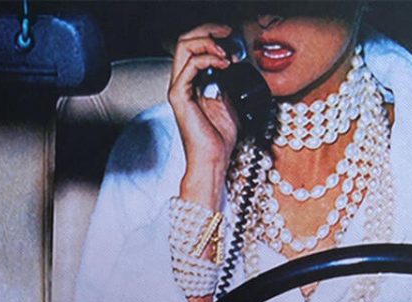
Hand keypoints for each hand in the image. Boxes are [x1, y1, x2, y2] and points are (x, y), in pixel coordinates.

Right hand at [168, 23, 240, 207]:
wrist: (213, 160)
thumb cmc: (219, 139)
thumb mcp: (229, 101)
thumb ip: (226, 80)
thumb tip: (232, 61)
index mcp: (191, 84)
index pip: (194, 47)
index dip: (212, 36)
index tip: (232, 37)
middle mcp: (181, 84)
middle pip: (185, 40)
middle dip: (208, 30)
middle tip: (228, 33)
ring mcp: (178, 90)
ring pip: (183, 46)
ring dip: (208, 41)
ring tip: (227, 51)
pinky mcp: (179, 97)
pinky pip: (190, 65)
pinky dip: (209, 57)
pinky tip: (225, 63)